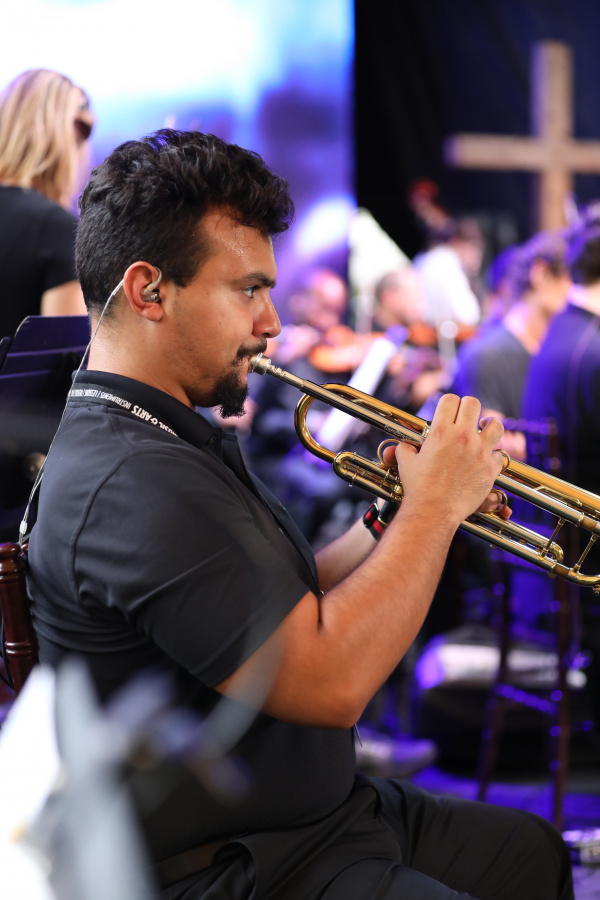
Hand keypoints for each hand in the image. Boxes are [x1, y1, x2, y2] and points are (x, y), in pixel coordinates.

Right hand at [387, 394, 505, 527]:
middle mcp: (462, 437)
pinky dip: (493, 456)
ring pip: (496, 424)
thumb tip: (406, 445)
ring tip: (485, 429)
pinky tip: (486, 458)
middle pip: (473, 404)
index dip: (450, 403)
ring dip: (490, 425)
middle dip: (469, 408)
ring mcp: (479, 452)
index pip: (450, 399)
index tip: (450, 411)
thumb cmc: (418, 487)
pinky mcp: (490, 468)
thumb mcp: (406, 462)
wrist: (434, 510)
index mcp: (440, 431)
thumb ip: (406, 448)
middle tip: (467, 416)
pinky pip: (499, 454)